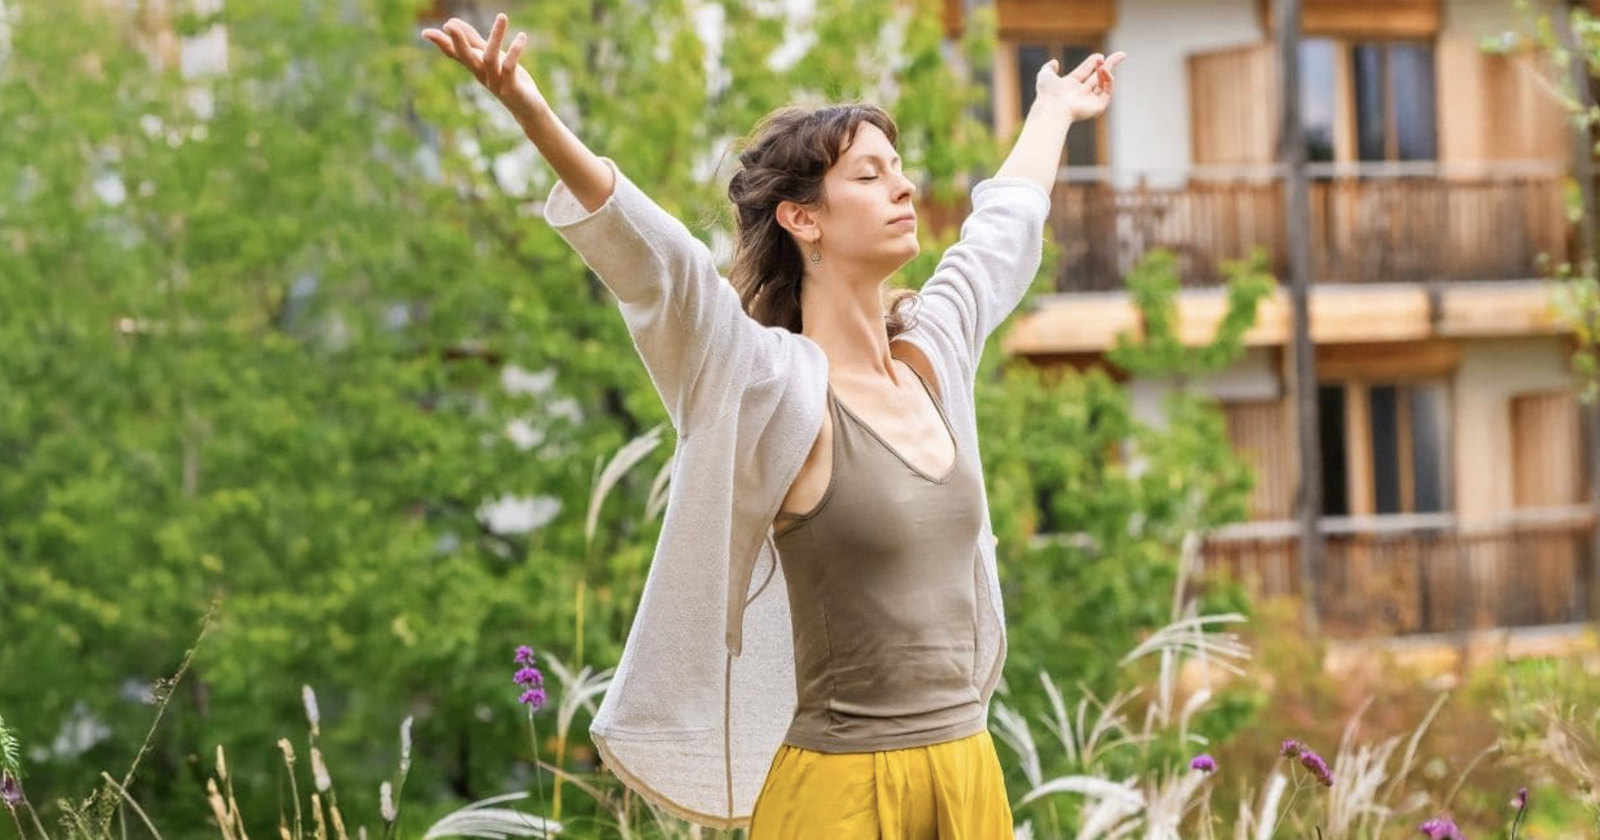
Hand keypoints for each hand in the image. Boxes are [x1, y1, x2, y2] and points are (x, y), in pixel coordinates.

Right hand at [421, 14, 547, 125]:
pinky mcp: (511, 88)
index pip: (455, 54)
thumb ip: (474, 42)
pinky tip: (521, 36)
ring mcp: (496, 83)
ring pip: (489, 59)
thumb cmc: (509, 81)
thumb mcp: (490, 60)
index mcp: (476, 68)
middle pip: (466, 57)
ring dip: (495, 37)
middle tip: (448, 24)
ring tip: (502, 16)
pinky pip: (510, 68)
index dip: (441, 43)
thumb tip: (452, 23)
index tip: (424, 33)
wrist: (529, 110)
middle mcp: (482, 75)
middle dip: (458, 41)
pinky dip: (515, 51)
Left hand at [1035, 51, 1125, 122]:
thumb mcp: (1045, 76)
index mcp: (1070, 85)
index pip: (1085, 71)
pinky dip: (1109, 80)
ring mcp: (1090, 100)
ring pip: (1105, 84)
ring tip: (1103, 64)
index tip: (1099, 55)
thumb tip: (1054, 62)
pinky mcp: (1098, 106)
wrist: (1054, 108)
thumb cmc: (1048, 94)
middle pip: (1099, 76)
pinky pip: (1108, 92)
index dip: (1093, 62)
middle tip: (1121, 55)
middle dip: (1109, 64)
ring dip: (1107, 71)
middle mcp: (1081, 93)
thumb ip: (1048, 68)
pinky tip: (1104, 71)